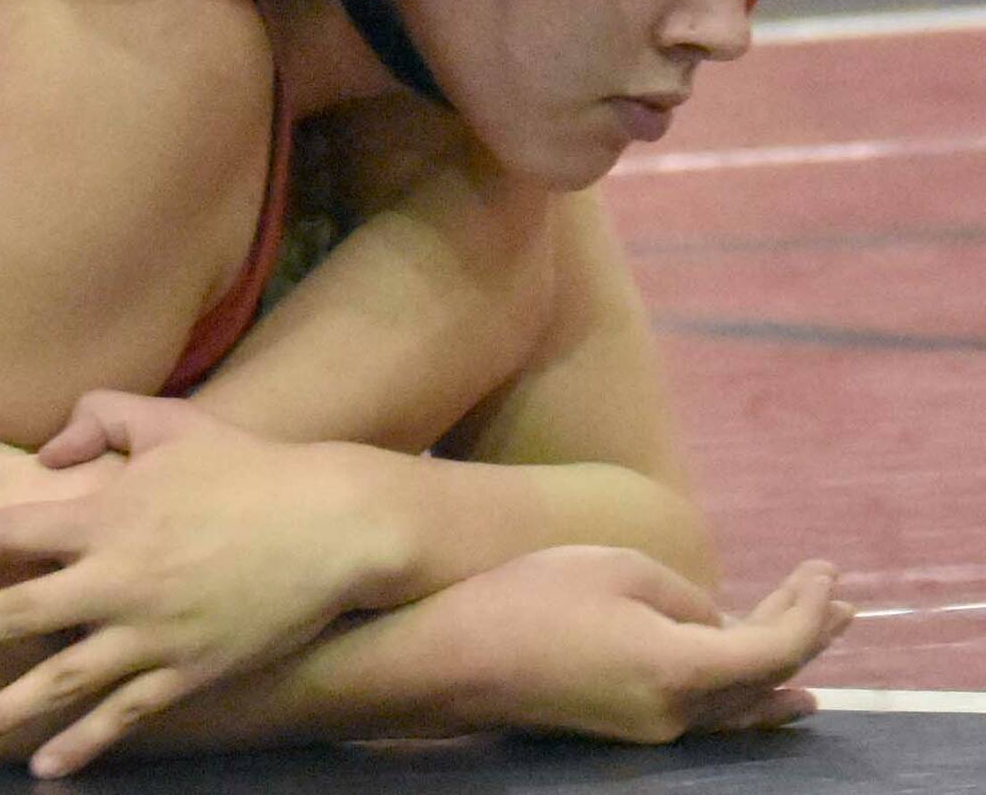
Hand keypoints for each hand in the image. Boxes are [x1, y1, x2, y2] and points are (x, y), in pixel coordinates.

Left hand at [0, 393, 416, 776]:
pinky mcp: (190, 670)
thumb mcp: (168, 423)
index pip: (6, 537)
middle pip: (16, 617)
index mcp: (105, 514)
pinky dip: (81, 744)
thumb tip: (47, 449)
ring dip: (0, 714)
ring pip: (60, 683)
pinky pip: (124, 715)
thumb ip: (97, 421)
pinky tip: (45, 767)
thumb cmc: (248, 466)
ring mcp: (154, 631)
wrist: (334, 523)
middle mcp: (119, 578)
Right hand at [426, 548, 853, 742]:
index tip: (826, 570)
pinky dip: (751, 696)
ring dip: (784, 665)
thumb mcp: (613, 569)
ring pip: (741, 701)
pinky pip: (711, 714)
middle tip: (844, 600)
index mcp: (681, 670)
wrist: (452, 661)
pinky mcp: (627, 725)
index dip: (809, 610)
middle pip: (767, 680)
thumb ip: (683, 597)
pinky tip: (780, 701)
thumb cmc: (528, 601)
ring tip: (824, 642)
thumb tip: (713, 623)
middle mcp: (679, 713)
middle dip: (810, 635)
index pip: (776, 648)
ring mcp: (652, 728)